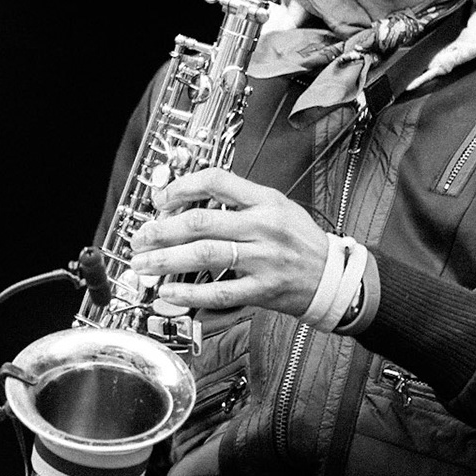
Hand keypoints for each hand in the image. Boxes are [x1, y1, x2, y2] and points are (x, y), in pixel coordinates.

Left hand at [127, 167, 330, 315]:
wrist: (334, 277)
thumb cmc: (301, 241)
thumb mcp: (277, 207)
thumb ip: (239, 202)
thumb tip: (189, 202)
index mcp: (266, 201)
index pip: (216, 181)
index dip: (181, 188)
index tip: (160, 199)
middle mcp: (263, 227)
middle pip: (202, 222)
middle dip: (162, 230)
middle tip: (141, 237)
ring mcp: (263, 260)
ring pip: (206, 255)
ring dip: (167, 260)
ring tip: (144, 264)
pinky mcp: (263, 289)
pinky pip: (220, 292)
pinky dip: (190, 293)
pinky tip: (169, 292)